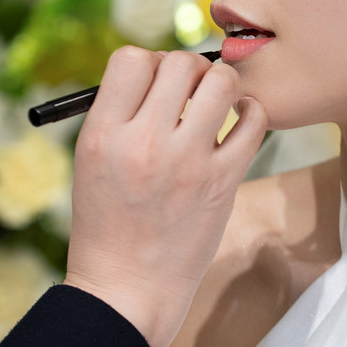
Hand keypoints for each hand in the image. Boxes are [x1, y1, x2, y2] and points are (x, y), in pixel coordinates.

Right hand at [63, 46, 268, 346]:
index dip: (148, 63)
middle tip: (189, 93)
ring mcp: (187, 162)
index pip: (130, 58)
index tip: (154, 86)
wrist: (127, 288)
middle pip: (179, 63)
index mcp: (101, 134)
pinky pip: (254, 122)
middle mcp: (143, 142)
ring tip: (215, 105)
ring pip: (221, 83)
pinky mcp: (223, 181)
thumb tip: (159, 74)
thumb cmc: (108, 224)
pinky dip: (251, 112)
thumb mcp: (92, 162)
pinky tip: (239, 123)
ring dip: (222, 85)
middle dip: (188, 69)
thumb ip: (121, 117)